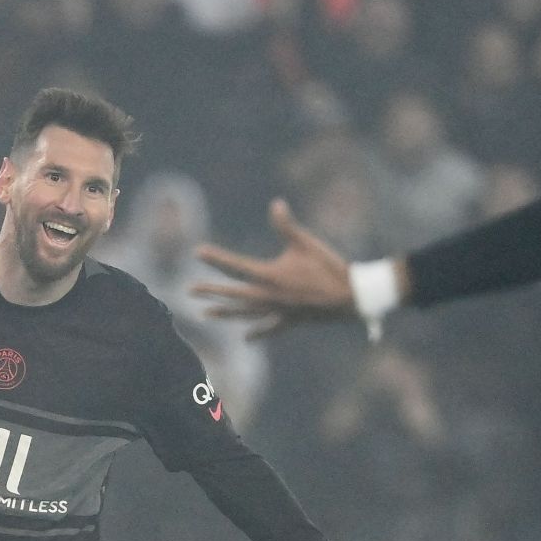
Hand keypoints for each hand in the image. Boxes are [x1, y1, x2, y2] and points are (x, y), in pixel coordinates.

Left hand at [192, 199, 356, 338]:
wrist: (350, 298)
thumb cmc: (328, 267)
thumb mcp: (306, 243)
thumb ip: (286, 225)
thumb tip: (276, 203)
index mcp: (270, 277)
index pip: (236, 266)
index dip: (216, 258)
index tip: (197, 252)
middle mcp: (269, 297)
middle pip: (233, 293)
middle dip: (210, 290)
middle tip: (189, 290)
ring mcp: (278, 312)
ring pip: (244, 314)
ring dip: (224, 313)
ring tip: (205, 313)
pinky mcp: (290, 321)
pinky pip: (268, 328)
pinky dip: (256, 333)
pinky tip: (245, 337)